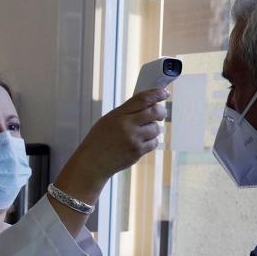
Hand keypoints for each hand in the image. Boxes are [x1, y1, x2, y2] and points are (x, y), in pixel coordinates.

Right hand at [49, 88, 168, 235]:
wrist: (92, 162)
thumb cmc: (99, 140)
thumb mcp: (108, 120)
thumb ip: (126, 112)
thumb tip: (149, 104)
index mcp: (118, 114)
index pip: (143, 99)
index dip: (157, 94)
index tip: (164, 93)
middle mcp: (127, 125)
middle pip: (154, 112)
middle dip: (161, 111)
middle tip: (160, 114)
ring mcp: (133, 139)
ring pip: (156, 129)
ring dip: (154, 129)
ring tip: (143, 132)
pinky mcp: (137, 152)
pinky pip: (154, 143)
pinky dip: (151, 141)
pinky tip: (142, 142)